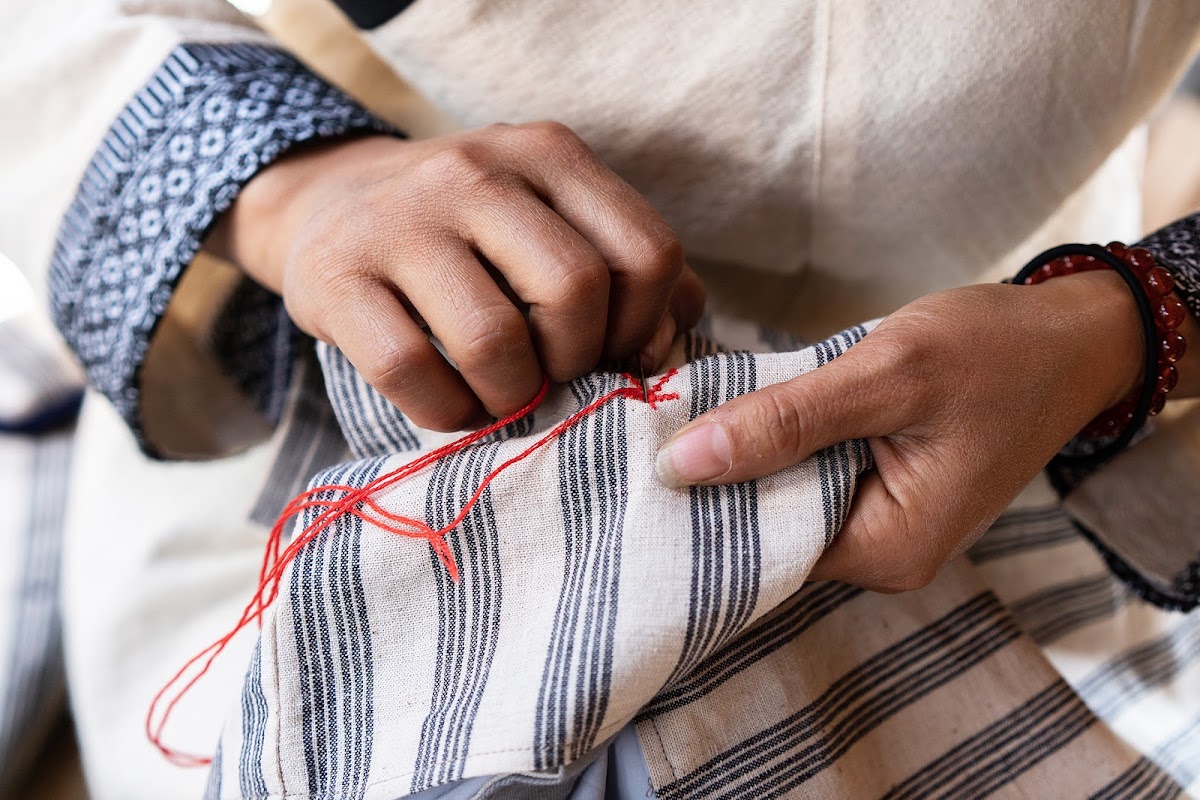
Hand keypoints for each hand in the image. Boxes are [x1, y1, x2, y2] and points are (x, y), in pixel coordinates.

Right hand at [209, 124, 704, 429]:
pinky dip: (446, 412)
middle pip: (574, 292)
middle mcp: (477, 172)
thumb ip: (628, 270)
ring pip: (493, 340)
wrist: (329, 203)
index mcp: (549, 155)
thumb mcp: (553, 220)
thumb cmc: (469, 233)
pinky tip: (453, 404)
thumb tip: (669, 342)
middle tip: (554, 377)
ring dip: (511, 397)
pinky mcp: (336, 276)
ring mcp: (401, 220)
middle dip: (576, 362)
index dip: (646, 327)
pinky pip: (411, 371)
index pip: (647, 251)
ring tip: (504, 398)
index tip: (617, 356)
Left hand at [654, 272, 1149, 591]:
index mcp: (886, 551)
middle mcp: (880, 556)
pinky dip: (774, 445)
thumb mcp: (886, 377)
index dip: (698, 506)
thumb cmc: (994, 352)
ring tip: (676, 415)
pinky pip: (805, 477)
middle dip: (712, 480)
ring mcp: (879, 526)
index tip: (637, 461)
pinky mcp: (876, 491)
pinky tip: (734, 411)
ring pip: (781, 499)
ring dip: (742, 457)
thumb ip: (785, 422)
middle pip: (765, 530)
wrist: (1070, 337)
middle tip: (643, 429)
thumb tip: (679, 465)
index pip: (758, 551)